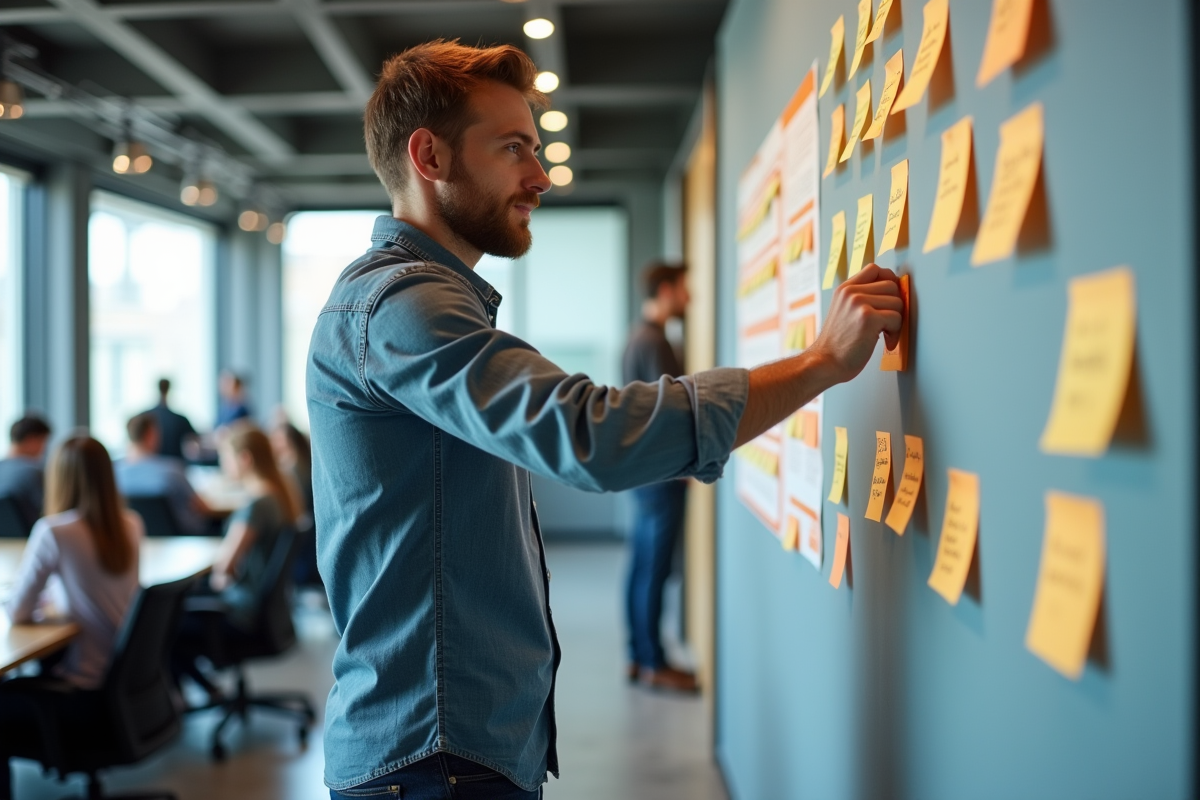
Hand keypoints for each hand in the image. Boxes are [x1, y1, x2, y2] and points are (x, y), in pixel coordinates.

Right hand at [810, 263, 902, 383]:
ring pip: (897, 302)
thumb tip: (892, 291)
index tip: (888, 300)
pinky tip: (885, 341)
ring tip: (884, 333)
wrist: (825, 363)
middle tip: (887, 323)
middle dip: (894, 306)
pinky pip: (897, 318)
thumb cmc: (837, 344)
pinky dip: (895, 333)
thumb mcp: (842, 311)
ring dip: (896, 321)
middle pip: (892, 285)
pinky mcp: (868, 317)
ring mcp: (859, 303)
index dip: (888, 281)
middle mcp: (851, 292)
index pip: (875, 269)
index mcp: (844, 289)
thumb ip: (860, 298)